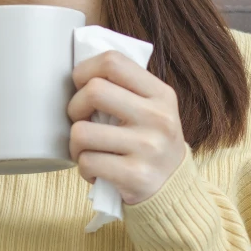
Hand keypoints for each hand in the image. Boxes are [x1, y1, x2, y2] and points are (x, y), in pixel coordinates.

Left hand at [66, 50, 186, 204]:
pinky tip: (97, 170)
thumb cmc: (151, 142)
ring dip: (75, 143)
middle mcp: (157, 117)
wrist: (175, 188)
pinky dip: (83, 167)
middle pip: (94, 91)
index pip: (113, 61)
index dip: (86, 69)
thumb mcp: (153, 108)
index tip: (81, 85)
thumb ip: (126, 88)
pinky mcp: (135, 175)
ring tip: (87, 149)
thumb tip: (80, 71)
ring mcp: (148, 147)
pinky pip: (87, 162)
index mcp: (161, 94)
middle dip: (75, 106)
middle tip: (81, 120)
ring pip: (82, 131)